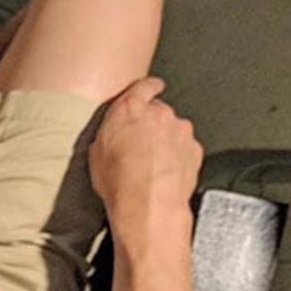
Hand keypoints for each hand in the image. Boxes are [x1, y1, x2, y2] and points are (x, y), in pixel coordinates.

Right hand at [89, 77, 201, 238]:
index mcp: (130, 108)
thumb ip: (108, 134)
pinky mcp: (194, 149)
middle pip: (157, 111)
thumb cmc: (120, 182)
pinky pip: (185, 147)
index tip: (151, 87)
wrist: (149, 205)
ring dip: (164, 141)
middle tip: (137, 145)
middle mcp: (159, 114)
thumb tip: (109, 136)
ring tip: (150, 165)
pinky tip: (164, 173)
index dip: (147, 87)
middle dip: (150, 124)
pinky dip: (177, 156)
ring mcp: (180, 131)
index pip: (143, 86)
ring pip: (172, 129)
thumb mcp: (96, 155)